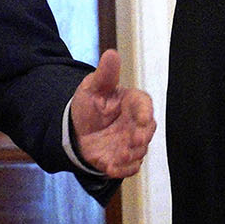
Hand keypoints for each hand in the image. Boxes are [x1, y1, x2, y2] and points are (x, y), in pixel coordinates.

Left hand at [70, 49, 155, 177]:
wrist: (77, 130)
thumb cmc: (90, 105)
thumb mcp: (93, 87)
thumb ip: (105, 74)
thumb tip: (112, 53)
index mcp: (132, 102)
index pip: (144, 105)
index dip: (146, 112)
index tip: (144, 119)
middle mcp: (136, 124)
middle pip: (147, 131)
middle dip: (142, 137)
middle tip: (134, 141)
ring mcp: (131, 143)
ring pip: (138, 151)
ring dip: (130, 155)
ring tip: (119, 155)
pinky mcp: (123, 159)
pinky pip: (128, 167)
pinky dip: (121, 169)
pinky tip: (110, 168)